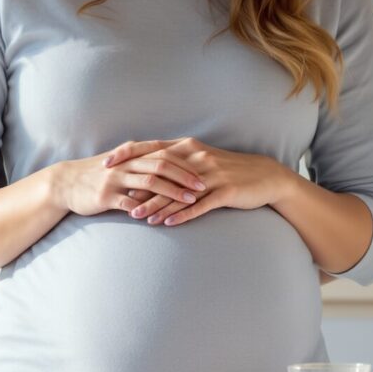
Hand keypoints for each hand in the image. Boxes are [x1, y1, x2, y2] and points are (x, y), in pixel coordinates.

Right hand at [43, 145, 206, 217]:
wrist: (66, 183)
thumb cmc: (98, 175)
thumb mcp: (121, 163)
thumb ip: (143, 162)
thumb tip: (170, 165)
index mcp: (132, 154)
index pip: (165, 154)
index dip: (186, 163)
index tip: (205, 171)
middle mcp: (126, 163)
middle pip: (161, 165)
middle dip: (185, 176)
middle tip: (203, 186)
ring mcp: (116, 179)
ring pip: (150, 182)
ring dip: (172, 192)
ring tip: (189, 201)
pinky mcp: (106, 196)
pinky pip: (130, 203)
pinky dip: (147, 210)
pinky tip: (162, 218)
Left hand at [102, 138, 294, 226]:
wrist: (266, 177)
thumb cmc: (230, 170)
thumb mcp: (203, 160)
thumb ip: (178, 162)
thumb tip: (150, 169)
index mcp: (189, 147)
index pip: (152, 148)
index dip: (128, 155)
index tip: (106, 163)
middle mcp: (197, 158)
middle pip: (160, 172)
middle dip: (137, 186)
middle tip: (116, 198)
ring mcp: (211, 175)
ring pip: (177, 191)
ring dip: (156, 205)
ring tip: (137, 217)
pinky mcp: (225, 192)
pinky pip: (199, 205)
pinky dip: (182, 215)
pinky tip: (167, 224)